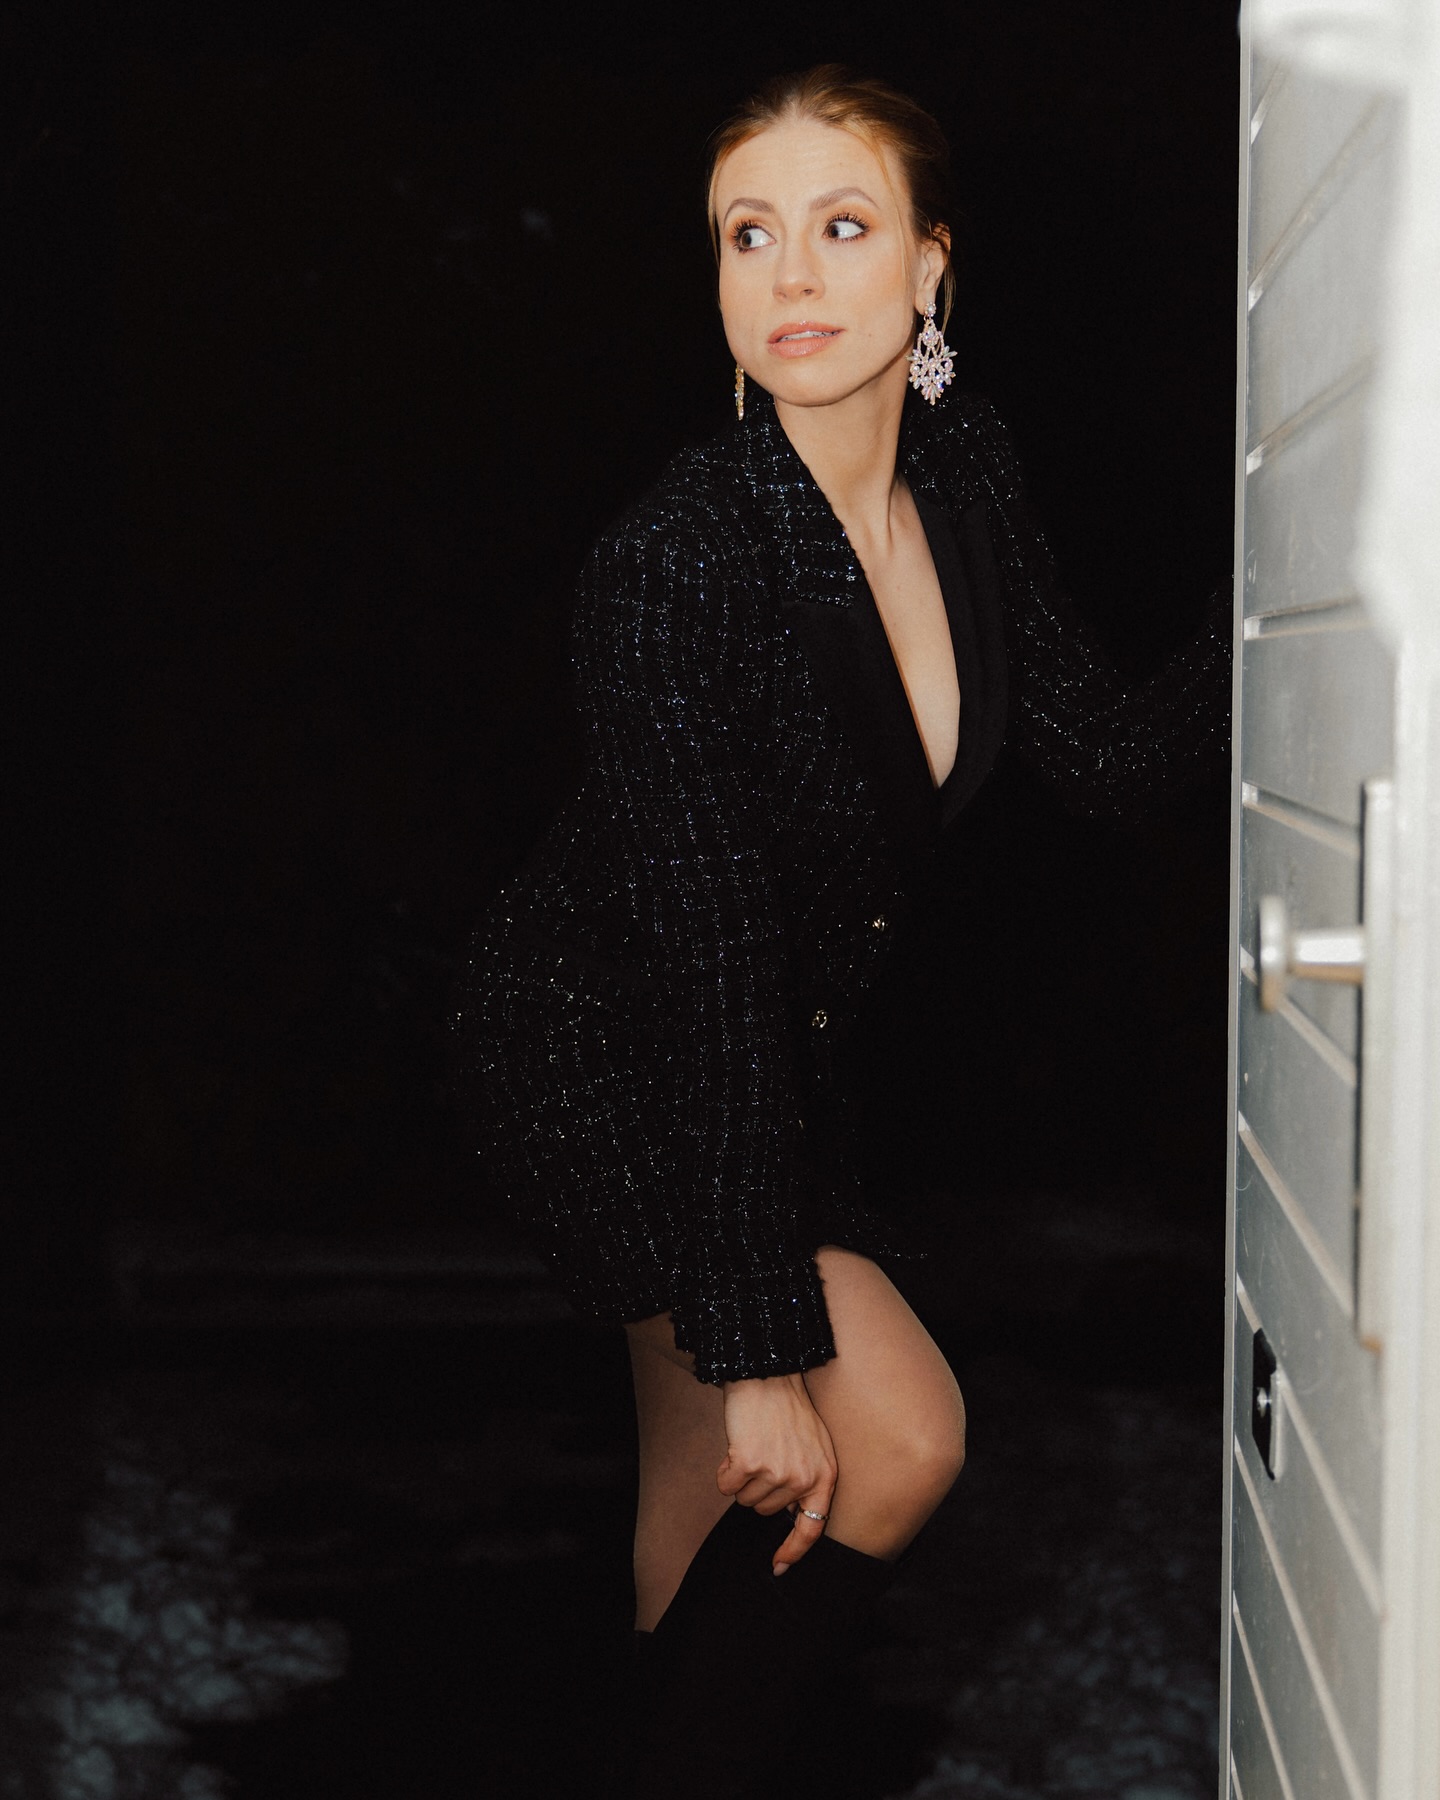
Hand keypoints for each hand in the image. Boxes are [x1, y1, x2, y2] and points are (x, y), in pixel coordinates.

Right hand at [717, 1372, 836, 1574]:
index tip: (778, 1568)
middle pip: (766, 1511)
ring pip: (745, 1499)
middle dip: (759, 1488)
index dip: (793, 1552)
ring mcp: (776, 1472)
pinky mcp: (749, 1463)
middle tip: (765, 1454)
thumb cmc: (789, 1410)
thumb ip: (810, 1482)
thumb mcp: (816, 1447)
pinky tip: (737, 1445)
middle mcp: (803, 1478)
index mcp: (824, 1477)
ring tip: (754, 1445)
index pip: (811, 1528)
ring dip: (742, 1477)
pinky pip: (725, 1485)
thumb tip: (792, 1517)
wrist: (769, 1375)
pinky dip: (724, 1469)